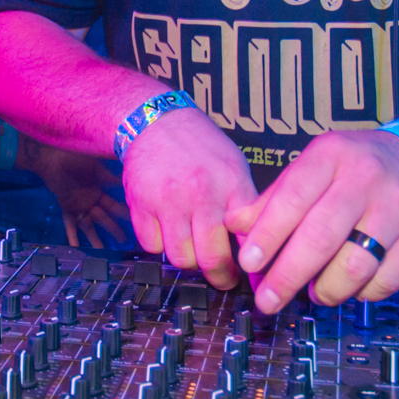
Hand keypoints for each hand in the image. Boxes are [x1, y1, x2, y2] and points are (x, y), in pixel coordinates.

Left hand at [22, 140, 130, 249]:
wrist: (53, 157)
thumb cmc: (74, 156)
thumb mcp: (95, 166)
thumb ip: (108, 176)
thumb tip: (126, 181)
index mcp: (99, 191)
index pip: (115, 205)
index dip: (124, 214)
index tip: (135, 223)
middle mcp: (91, 201)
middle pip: (105, 219)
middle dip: (115, 230)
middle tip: (125, 242)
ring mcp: (79, 206)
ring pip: (89, 226)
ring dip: (96, 239)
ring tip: (103, 252)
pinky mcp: (66, 208)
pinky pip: (70, 225)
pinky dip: (72, 237)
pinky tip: (75, 248)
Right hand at [121, 108, 255, 288]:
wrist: (155, 121)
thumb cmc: (200, 148)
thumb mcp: (234, 167)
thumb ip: (245, 206)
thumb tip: (258, 249)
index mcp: (232, 183)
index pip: (249, 237)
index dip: (252, 263)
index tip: (252, 273)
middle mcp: (201, 192)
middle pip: (211, 257)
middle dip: (219, 276)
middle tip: (222, 278)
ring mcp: (168, 199)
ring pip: (180, 257)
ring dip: (188, 260)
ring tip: (194, 249)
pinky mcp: (140, 204)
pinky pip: (152, 246)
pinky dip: (160, 244)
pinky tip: (168, 229)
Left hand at [224, 127, 398, 312]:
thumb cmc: (352, 168)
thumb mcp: (312, 166)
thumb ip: (274, 198)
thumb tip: (234, 226)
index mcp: (331, 155)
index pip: (293, 197)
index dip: (268, 234)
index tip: (248, 264)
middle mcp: (366, 178)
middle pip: (321, 237)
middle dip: (288, 276)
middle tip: (268, 300)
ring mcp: (397, 208)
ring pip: (354, 266)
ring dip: (326, 290)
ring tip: (314, 292)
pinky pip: (385, 281)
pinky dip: (361, 294)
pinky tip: (350, 287)